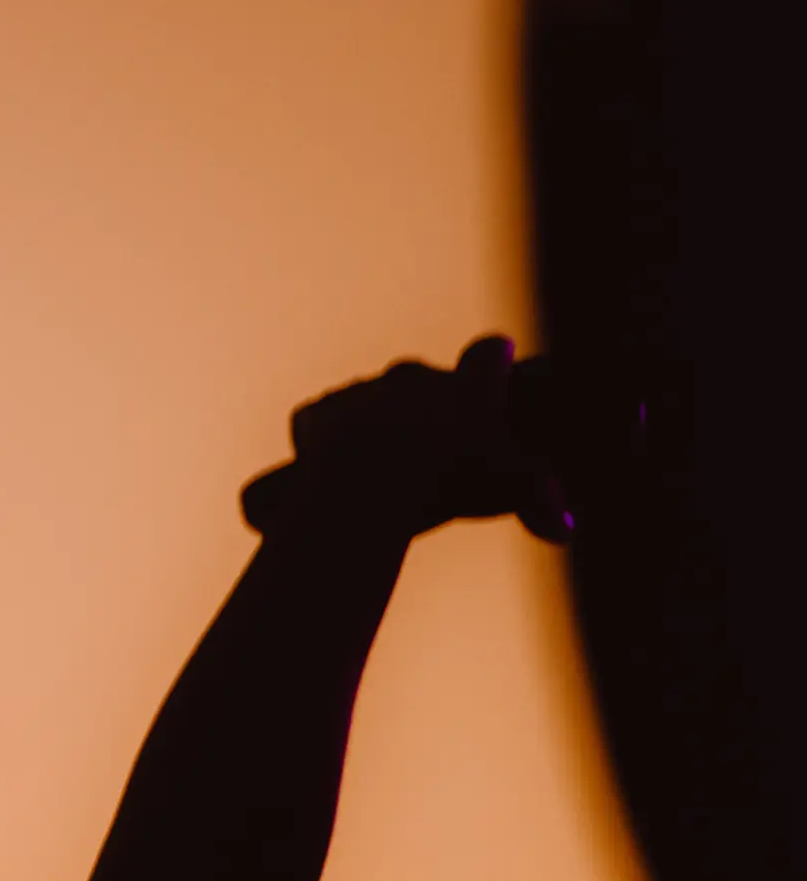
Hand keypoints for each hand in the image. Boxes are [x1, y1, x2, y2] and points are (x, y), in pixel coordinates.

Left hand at [246, 335, 568, 545]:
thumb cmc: (452, 480)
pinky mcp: (315, 412)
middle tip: (427, 448)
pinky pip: (318, 421)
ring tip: (375, 469)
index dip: (495, 363)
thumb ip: (540, 501)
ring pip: (368, 402)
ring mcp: (359, 389)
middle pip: (421, 379)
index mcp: (464, 379)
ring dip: (371, 427)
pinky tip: (328, 467)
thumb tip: (565, 530)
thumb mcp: (509, 489)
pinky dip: (322, 442)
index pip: (492, 350)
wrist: (369, 479)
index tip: (496, 375)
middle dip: (425, 406)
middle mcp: (410, 372)